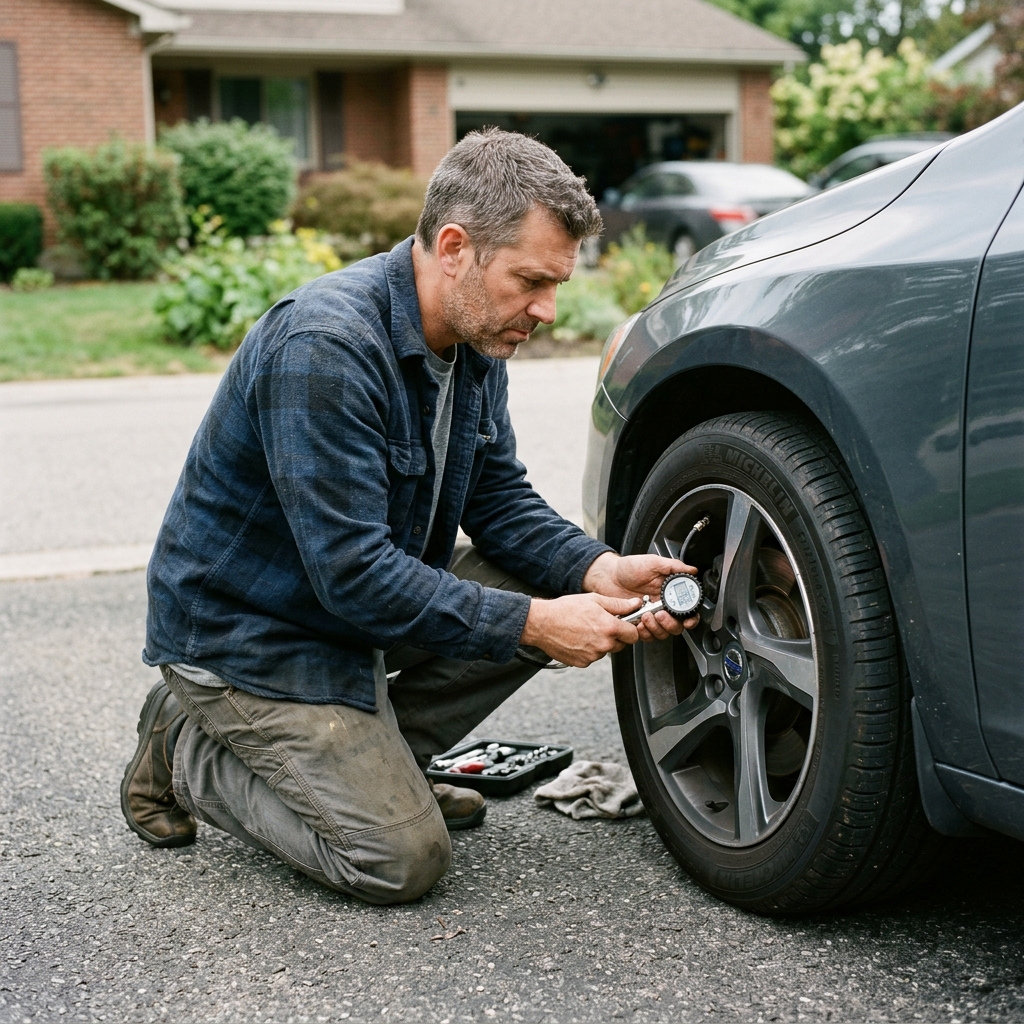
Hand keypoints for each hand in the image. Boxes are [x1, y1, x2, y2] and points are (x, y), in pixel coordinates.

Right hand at [520, 593, 641, 667]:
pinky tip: (578, 638)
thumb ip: (618, 604)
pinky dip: (588, 650)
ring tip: (585, 630)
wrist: (542, 623)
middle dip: (615, 636)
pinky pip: (592, 657)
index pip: (634, 635)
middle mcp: (603, 645)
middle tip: (600, 624)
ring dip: (601, 643)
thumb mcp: (594, 600)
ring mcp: (592, 656)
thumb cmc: (565, 609)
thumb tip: (635, 604)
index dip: (630, 629)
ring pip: (605, 651)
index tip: (624, 625)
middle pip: (621, 645)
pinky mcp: (582, 663)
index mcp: (609, 628)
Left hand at [582, 551, 698, 640]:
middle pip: (676, 626)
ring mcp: (650, 616)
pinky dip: (644, 632)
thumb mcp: (653, 562)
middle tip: (660, 614)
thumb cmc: (629, 567)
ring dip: (657, 628)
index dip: (691, 618)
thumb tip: (692, 570)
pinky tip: (639, 622)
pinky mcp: (638, 623)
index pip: (687, 611)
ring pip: (662, 633)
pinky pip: (646, 635)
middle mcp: (662, 607)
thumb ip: (673, 566)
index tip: (688, 621)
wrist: (607, 576)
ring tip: (646, 616)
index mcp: (669, 594)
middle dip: (671, 624)